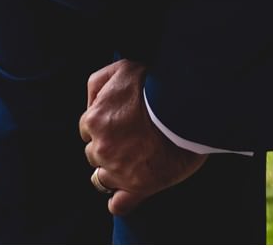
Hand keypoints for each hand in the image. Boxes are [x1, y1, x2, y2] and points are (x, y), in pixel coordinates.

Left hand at [77, 59, 205, 216]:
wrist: (185, 108)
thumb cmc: (155, 86)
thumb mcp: (120, 69)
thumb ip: (98, 84)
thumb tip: (92, 104)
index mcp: (94, 120)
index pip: (87, 129)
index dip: (103, 127)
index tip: (120, 125)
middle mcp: (101, 147)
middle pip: (94, 154)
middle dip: (108, 148)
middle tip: (131, 142)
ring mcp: (118, 170)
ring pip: (101, 178)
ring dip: (112, 172)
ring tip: (132, 164)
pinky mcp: (138, 188)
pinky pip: (118, 205)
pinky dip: (118, 202)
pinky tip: (124, 196)